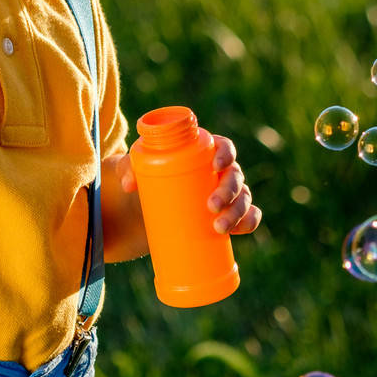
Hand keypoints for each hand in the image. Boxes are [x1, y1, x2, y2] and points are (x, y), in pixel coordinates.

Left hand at [111, 133, 260, 234]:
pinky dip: (249, 222)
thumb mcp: (134, 168)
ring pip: (243, 198)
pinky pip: (247, 216)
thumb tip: (128, 185)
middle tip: (211, 206)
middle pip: (235, 176)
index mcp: (204, 152)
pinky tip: (241, 229)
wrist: (145, 206)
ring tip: (219, 228)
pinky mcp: (224, 215)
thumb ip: (127, 168)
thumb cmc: (144, 177)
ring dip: (238, 212)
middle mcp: (220, 172)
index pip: (223, 147)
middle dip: (229, 191)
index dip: (226, 153)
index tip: (217, 164)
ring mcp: (225, 194)